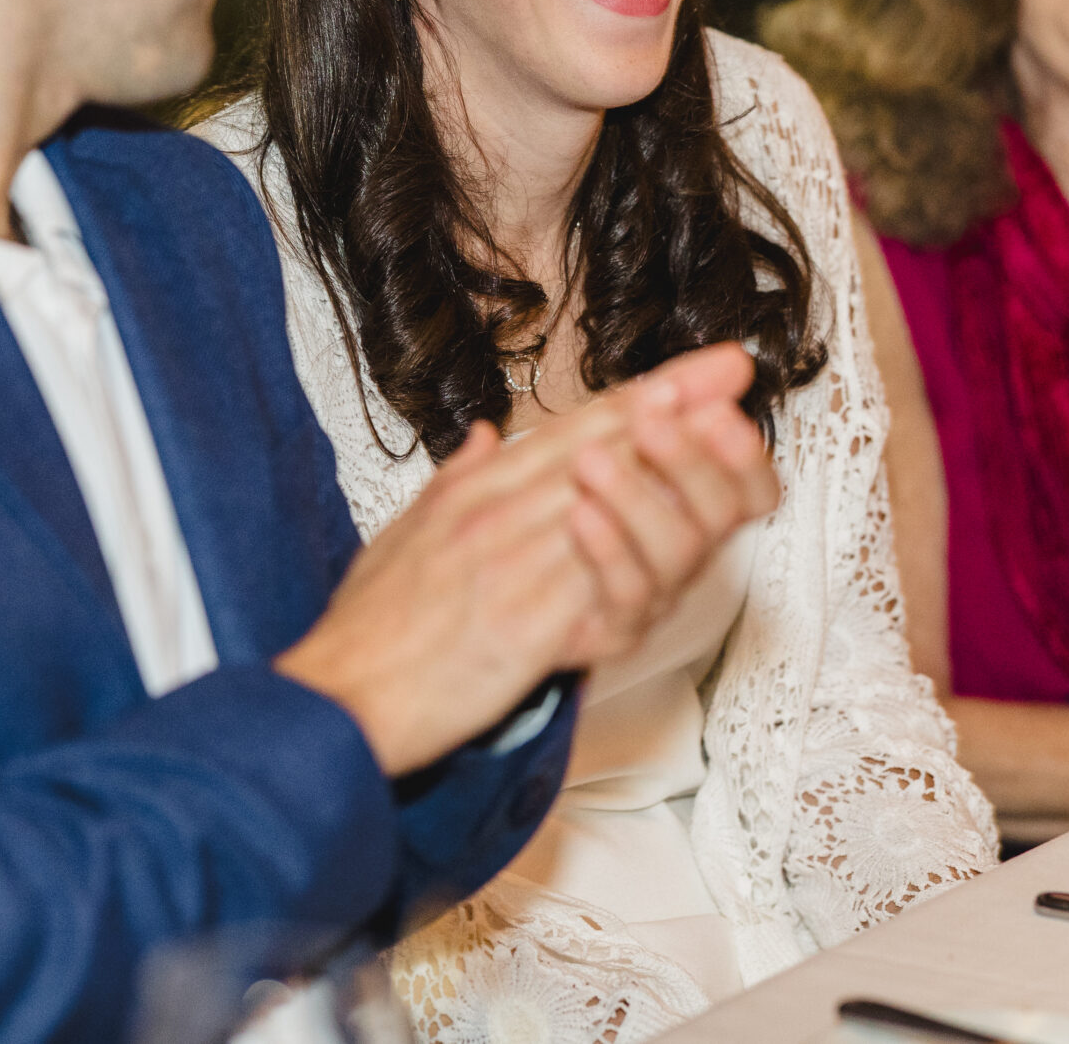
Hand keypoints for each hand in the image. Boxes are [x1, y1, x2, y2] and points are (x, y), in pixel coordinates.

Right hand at [276, 343, 775, 774]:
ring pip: (608, 500)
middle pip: (599, 448)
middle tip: (731, 374)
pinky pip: (595, 588)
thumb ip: (452, 482)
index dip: (641, 394)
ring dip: (671, 465)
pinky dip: (636, 556)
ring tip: (721, 435)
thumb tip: (480, 438)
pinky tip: (681, 542)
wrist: (337, 695)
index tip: (695, 372)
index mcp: (474, 493)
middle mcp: (496, 515)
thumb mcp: (403, 533)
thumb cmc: (369, 628)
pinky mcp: (524, 627)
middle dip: (673, 406)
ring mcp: (512, 566)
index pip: (572, 428)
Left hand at [549, 347, 779, 664]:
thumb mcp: (594, 434)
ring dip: (639, 498)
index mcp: (688, 501)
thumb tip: (732, 359)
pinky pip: (629, 595)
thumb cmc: (544, 507)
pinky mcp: (613, 626)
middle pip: (722, 513)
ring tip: (590, 461)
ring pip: (678, 552)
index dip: (744, 454)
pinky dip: (609, 550)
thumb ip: (663, 400)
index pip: (751, 487)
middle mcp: (682, 547)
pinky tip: (581, 514)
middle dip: (691, 462)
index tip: (716, 411)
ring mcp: (653, 590)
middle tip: (651, 423)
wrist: (485, 588)